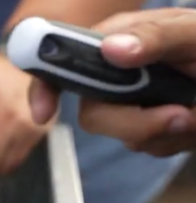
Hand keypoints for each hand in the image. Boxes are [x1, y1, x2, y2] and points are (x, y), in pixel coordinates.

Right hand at [29, 8, 195, 156]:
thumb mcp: (195, 32)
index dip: (45, 85)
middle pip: (93, 113)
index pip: (64, 60)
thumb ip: (156, 36)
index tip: (44, 112)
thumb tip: (111, 49)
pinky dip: (179, 140)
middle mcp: (120, 73)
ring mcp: (136, 102)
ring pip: (125, 137)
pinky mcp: (155, 126)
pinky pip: (150, 147)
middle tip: (178, 116)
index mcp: (120, 41)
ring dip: (167, 132)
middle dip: (134, 123)